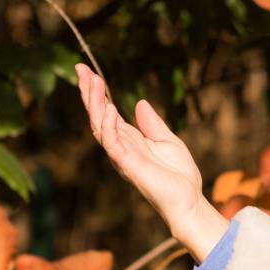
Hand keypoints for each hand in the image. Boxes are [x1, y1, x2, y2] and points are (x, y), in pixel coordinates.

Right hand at [74, 63, 227, 259]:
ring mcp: (122, 156)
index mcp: (129, 139)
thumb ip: (152, 124)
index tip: (88, 71)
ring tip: (93, 83)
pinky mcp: (128, 165)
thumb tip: (139, 103)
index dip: (97, 93)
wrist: (188, 200)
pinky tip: (109, 109)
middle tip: (81, 69)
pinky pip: (113, 144)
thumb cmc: (179, 175)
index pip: (107, 112)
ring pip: (100, 126)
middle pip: (98, 115)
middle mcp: (121, 146)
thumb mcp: (167, 140)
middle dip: (89, 93)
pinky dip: (109, 127)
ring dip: (95, 104)